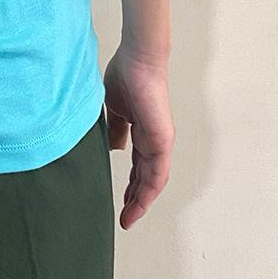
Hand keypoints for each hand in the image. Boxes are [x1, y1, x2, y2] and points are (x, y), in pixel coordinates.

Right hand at [103, 44, 174, 230]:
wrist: (138, 59)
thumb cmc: (126, 76)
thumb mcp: (116, 109)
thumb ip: (116, 129)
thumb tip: (115, 148)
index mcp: (142, 133)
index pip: (137, 167)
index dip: (129, 186)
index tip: (120, 203)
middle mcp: (154, 141)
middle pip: (146, 179)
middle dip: (135, 200)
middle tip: (125, 218)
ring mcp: (160, 141)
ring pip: (153, 180)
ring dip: (141, 201)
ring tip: (129, 217)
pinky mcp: (162, 139)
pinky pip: (157, 171)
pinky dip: (148, 189)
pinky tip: (138, 201)